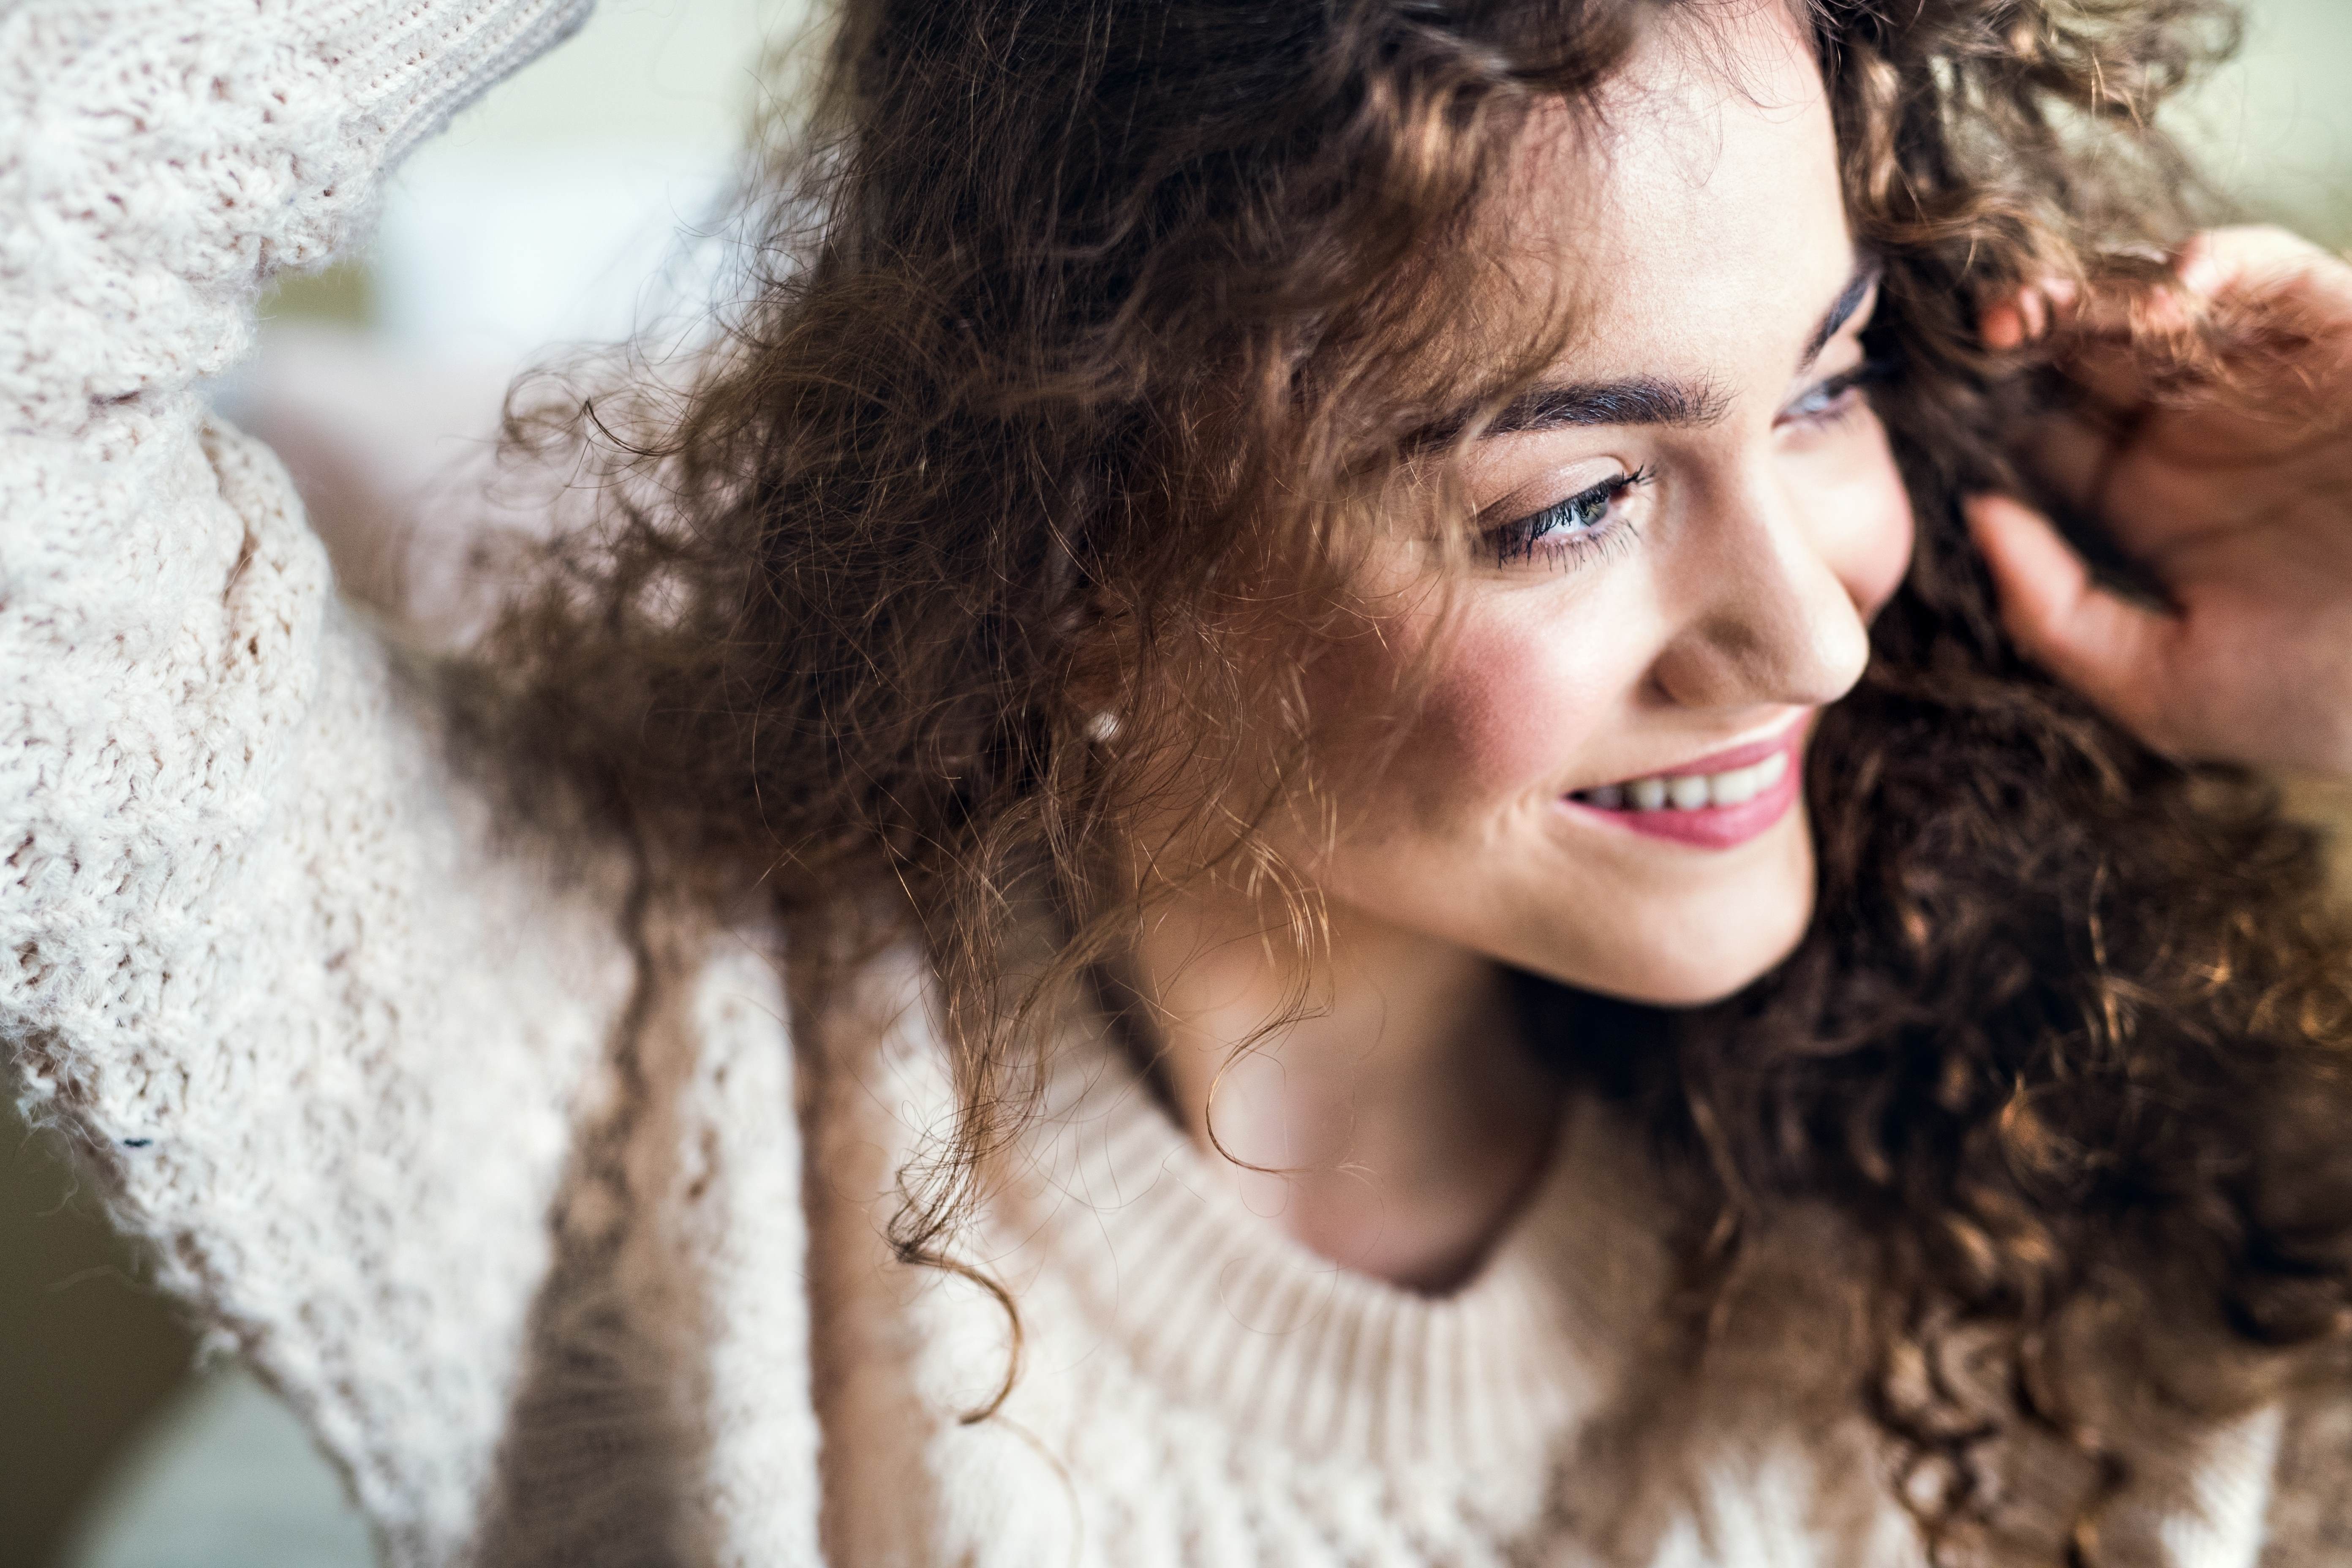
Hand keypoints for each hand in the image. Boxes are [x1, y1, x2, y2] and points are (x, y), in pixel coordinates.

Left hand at [1967, 227, 2351, 777]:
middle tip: (1979, 335)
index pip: (2041, 438)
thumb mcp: (2163, 687)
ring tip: (2043, 308)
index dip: (1986, 418)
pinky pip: (2274, 275)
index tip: (1934, 412)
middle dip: (2024, 335)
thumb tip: (1977, 517)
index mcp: (2148, 506)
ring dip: (2095, 294)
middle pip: (2083, 356)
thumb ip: (2054, 614)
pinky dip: (2220, 262)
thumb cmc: (2330, 697)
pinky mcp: (2345, 339)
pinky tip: (2170, 289)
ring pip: (2158, 305)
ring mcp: (2268, 382)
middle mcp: (2199, 435)